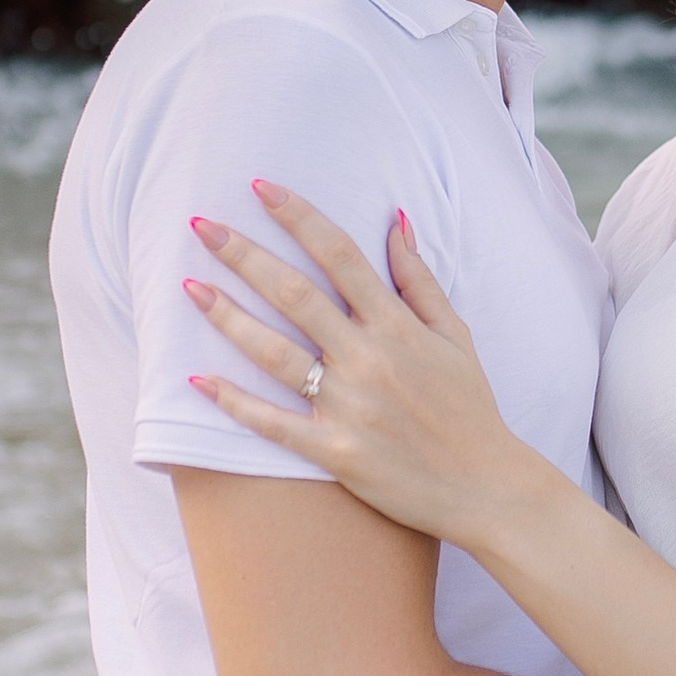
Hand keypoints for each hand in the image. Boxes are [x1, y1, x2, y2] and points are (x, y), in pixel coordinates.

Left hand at [186, 182, 542, 549]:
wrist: (486, 489)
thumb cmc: (470, 407)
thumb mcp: (455, 336)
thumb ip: (420, 280)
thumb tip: (395, 219)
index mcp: (398, 326)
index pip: (340, 255)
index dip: (299, 216)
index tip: (261, 187)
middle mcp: (369, 359)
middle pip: (295, 294)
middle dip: (245, 254)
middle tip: (201, 223)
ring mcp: (349, 406)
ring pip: (275, 352)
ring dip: (228, 317)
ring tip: (189, 285)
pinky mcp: (335, 452)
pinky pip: (274, 424)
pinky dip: (234, 402)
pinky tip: (197, 379)